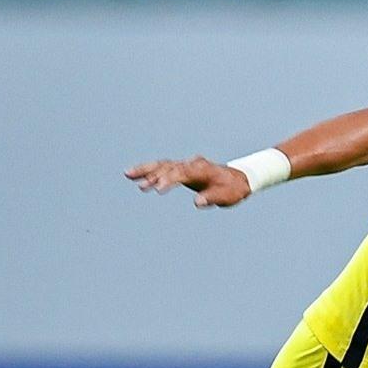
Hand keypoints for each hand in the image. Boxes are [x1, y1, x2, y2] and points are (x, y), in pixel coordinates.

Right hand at [125, 156, 250, 207]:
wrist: (239, 179)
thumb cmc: (233, 189)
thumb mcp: (226, 196)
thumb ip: (212, 198)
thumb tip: (197, 202)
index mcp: (202, 170)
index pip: (181, 173)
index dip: (169, 180)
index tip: (157, 189)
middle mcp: (192, 164)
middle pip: (168, 166)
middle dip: (153, 174)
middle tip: (140, 184)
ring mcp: (186, 165)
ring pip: (163, 165)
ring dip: (146, 170)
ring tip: (128, 174)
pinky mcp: (183, 169)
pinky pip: (164, 168)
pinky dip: (151, 171)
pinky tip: (136, 177)